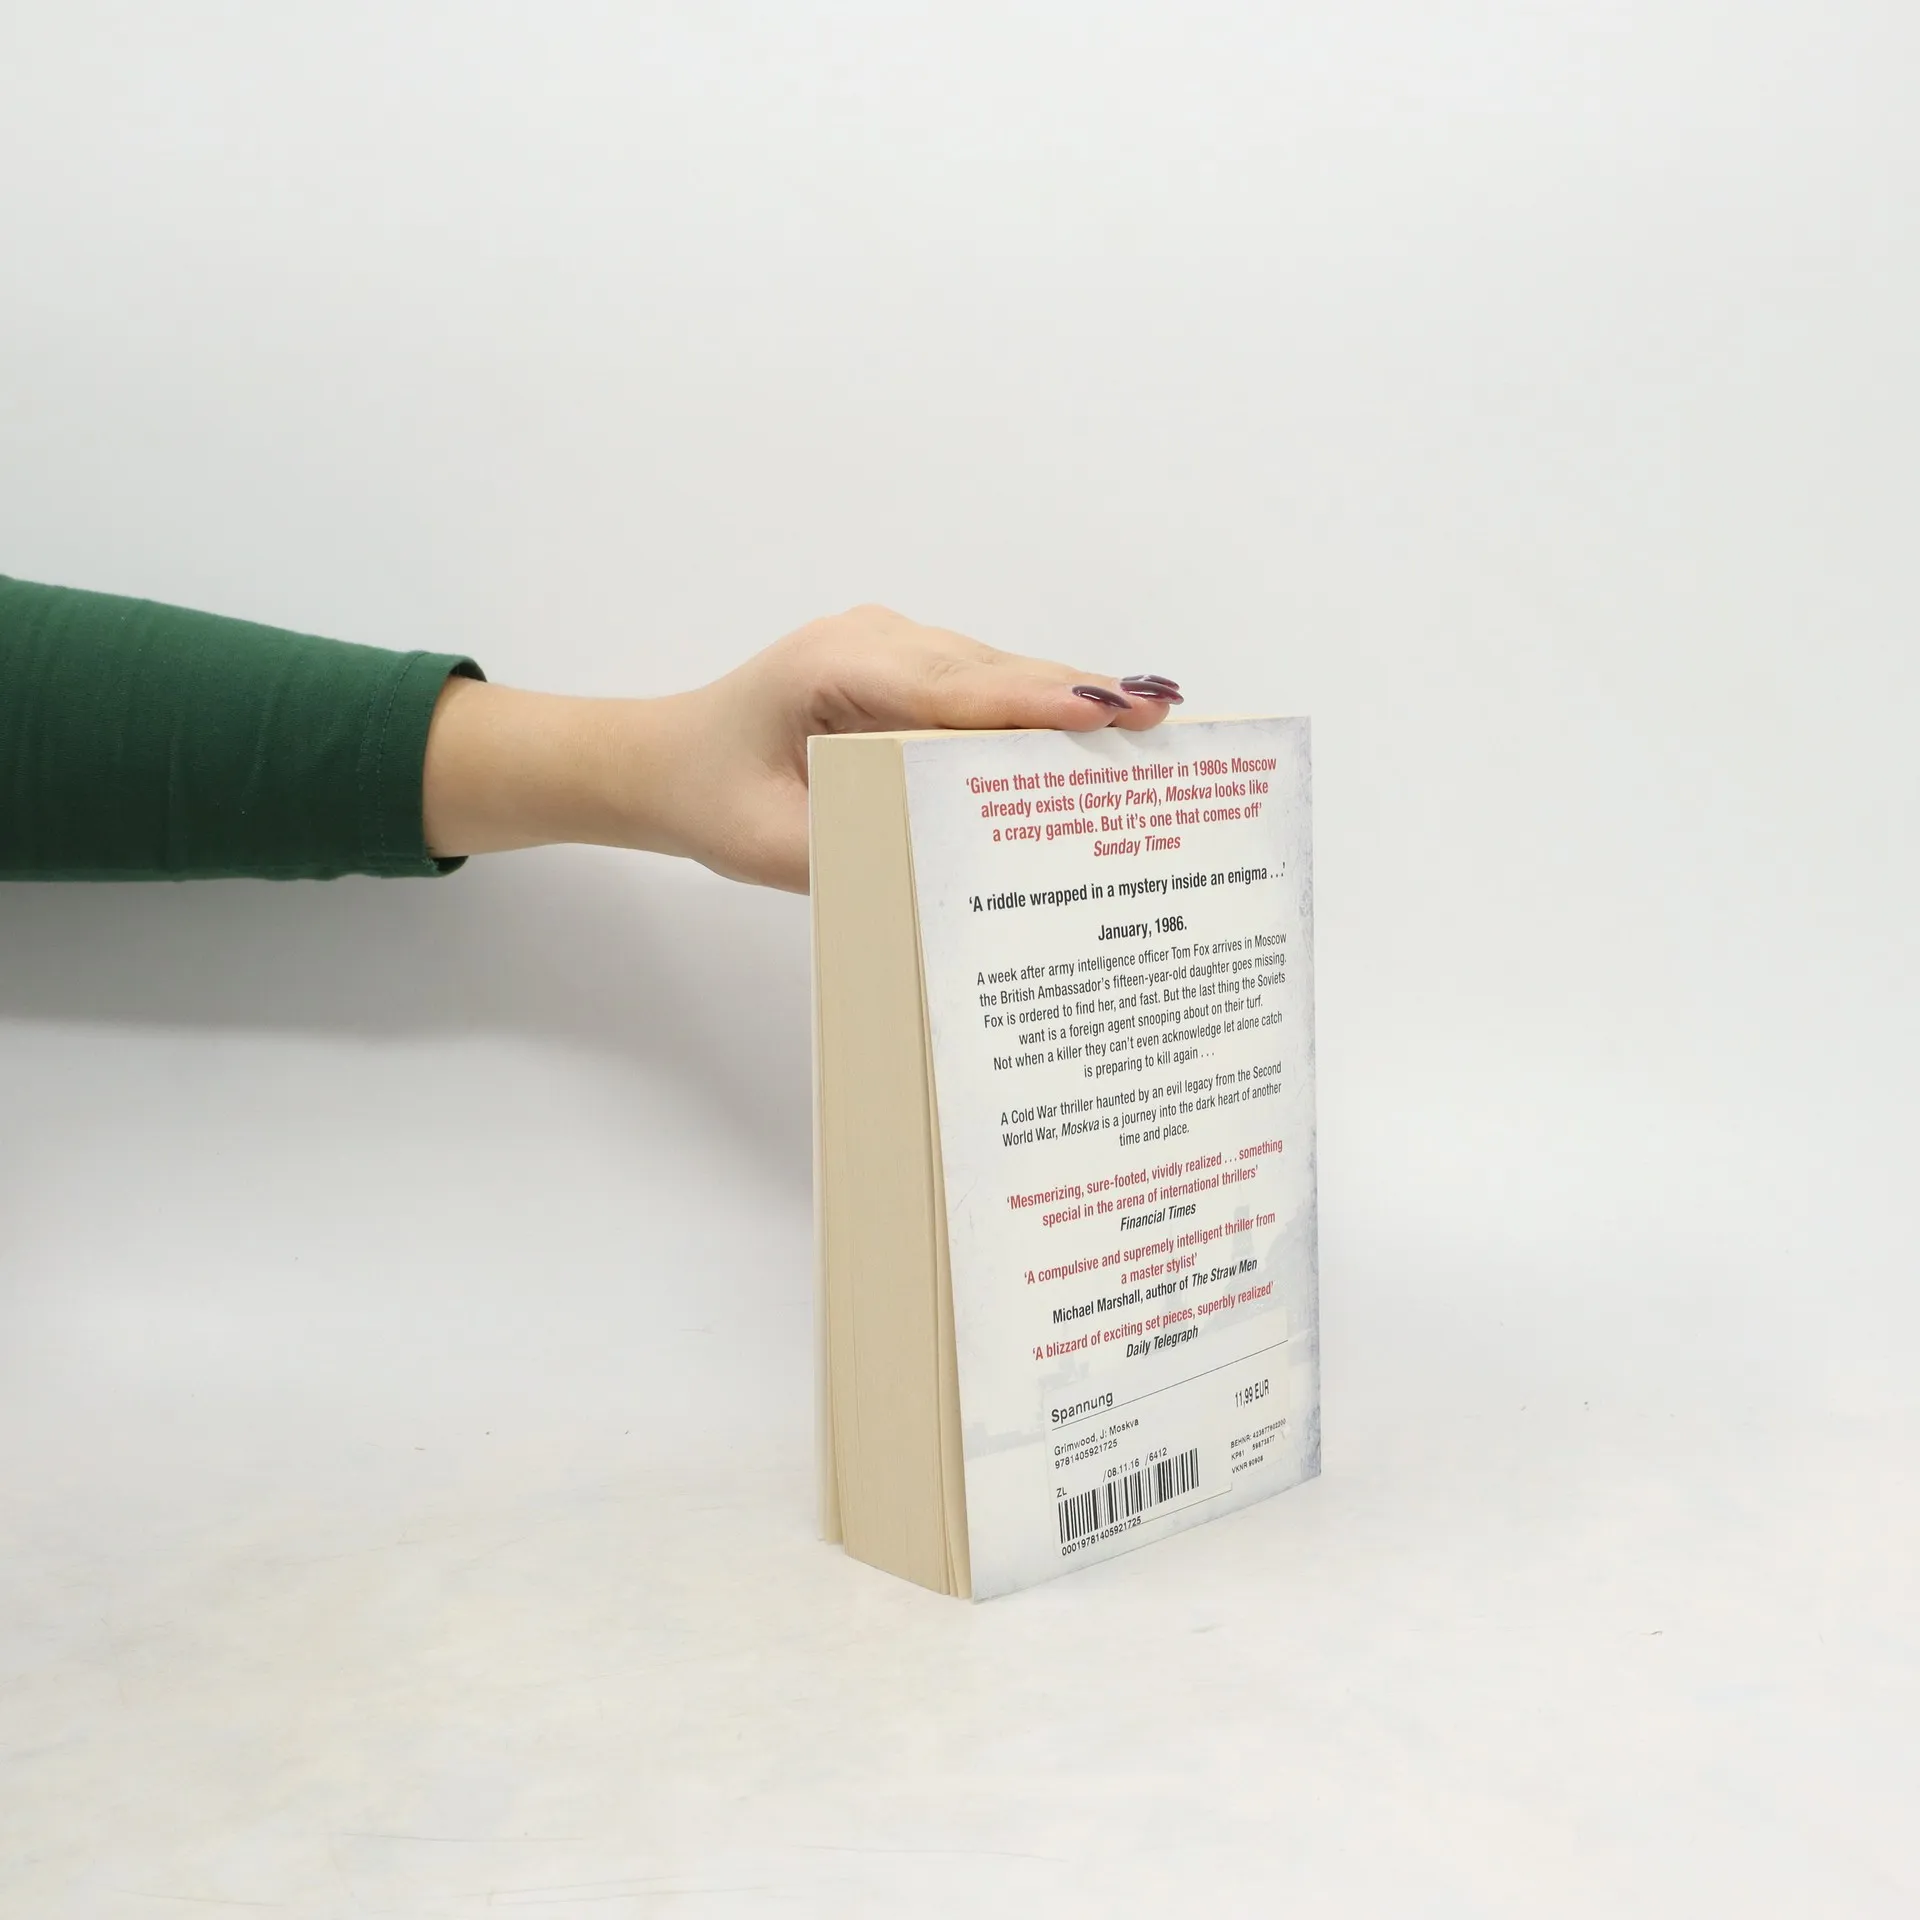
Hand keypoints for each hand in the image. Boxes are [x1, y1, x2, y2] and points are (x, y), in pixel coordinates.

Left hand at [422, 605, 1179, 890]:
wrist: (663, 761)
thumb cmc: (711, 800)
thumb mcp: (773, 848)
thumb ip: (860, 851)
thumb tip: (954, 867)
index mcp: (833, 670)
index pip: (950, 688)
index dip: (1031, 702)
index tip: (1102, 711)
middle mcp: (872, 641)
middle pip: (992, 670)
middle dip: (1078, 695)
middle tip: (1162, 716)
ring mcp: (893, 647)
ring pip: (998, 671)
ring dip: (1070, 697)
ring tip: (1155, 720)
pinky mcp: (908, 666)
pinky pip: (984, 683)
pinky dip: (1038, 706)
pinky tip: (1101, 725)